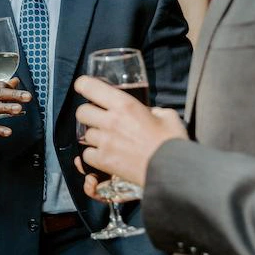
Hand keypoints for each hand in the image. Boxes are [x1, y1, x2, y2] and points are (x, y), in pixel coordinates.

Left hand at [73, 75, 186, 194]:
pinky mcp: (103, 161)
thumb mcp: (167, 116)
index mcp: (124, 105)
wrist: (172, 170)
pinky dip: (93, 155)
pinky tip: (104, 154)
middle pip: (81, 111)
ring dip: (93, 135)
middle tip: (98, 117)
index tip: (84, 86)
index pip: (90, 87)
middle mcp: (110, 121)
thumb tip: (147, 113)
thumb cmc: (172, 142)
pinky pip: (87, 155)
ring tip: (106, 139)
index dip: (84, 85)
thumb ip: (152, 110)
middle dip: (88, 113)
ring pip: (84, 134)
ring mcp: (105, 142)